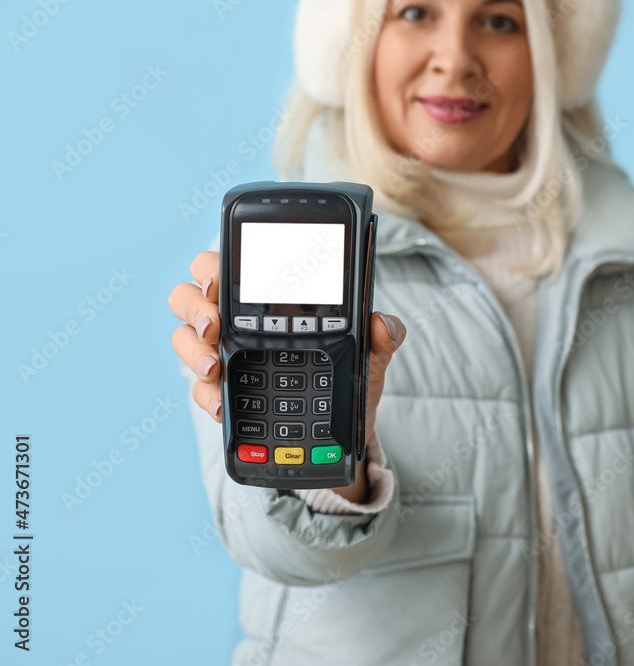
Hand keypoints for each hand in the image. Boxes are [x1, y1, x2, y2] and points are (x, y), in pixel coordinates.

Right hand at [168, 251, 405, 499]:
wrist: (340, 434)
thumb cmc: (347, 378)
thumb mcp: (369, 354)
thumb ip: (381, 335)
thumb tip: (383, 323)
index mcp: (270, 300)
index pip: (228, 267)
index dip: (213, 267)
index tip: (219, 281)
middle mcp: (238, 322)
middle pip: (190, 296)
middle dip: (194, 306)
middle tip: (214, 326)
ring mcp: (224, 355)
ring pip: (183, 337)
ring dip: (191, 350)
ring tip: (213, 367)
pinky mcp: (222, 391)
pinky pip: (197, 387)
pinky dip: (205, 395)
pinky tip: (222, 405)